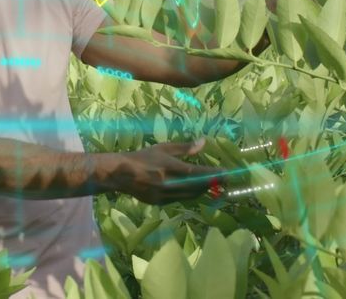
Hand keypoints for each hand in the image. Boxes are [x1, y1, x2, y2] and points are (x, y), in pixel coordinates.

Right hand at [104, 139, 222, 204]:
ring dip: (202, 191)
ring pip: (189, 196)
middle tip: (224, 181)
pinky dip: (189, 195)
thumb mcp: (163, 148)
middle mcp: (166, 183)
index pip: (195, 172)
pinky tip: (195, 191)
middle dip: (211, 184)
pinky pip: (179, 200)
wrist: (120, 174)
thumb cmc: (143, 157)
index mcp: (167, 166)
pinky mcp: (159, 203)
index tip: (225, 173)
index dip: (212, 174)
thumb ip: (184, 148)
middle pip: (195, 187)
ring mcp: (162, 195)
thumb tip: (203, 142)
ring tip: (212, 186)